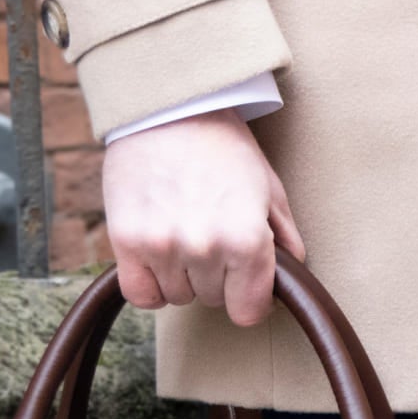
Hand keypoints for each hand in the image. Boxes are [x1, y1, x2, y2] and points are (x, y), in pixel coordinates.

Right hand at [102, 108, 306, 326]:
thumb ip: (283, 236)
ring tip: (183, 231)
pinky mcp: (126, 241)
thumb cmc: (223, 144)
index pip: (248, 312)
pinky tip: (157, 257)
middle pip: (212, 301)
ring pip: (178, 297)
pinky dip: (149, 284)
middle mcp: (205, 248)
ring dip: (182, 276)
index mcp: (247, 239)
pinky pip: (142, 295)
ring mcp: (163, 246)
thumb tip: (291, 275)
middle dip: (216, 277)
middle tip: (210, 234)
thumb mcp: (267, 185)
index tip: (244, 282)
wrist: (169, 106)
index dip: (249, 297)